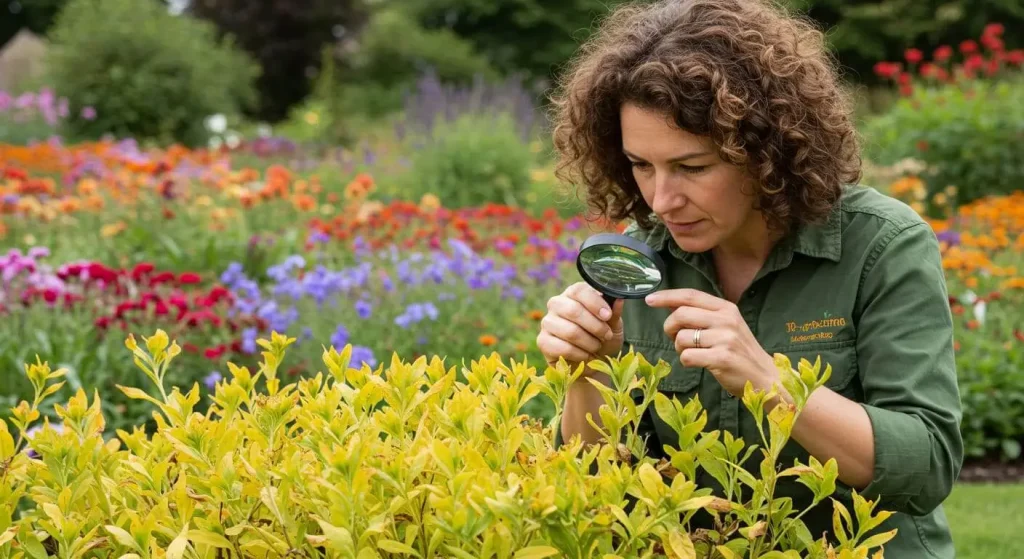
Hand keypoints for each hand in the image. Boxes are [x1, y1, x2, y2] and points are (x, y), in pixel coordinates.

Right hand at [536, 282, 624, 367]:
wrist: (592, 365)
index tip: (608, 316)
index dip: (595, 303)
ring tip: (597, 346)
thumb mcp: (614, 326)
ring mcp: (547, 322)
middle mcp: (557, 304)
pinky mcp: (543, 341)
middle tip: (606, 336)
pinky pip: (563, 347)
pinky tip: (585, 355)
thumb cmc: (602, 339)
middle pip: (573, 310)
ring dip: (589, 342)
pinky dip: (580, 354)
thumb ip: (614, 313)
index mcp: (574, 294)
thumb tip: (619, 299)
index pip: (579, 290)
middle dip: (595, 326)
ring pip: (570, 331)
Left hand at [645, 288, 776, 396]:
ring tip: (692, 353)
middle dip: (669, 327)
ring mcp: (725, 339)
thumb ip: (703, 315)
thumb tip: (671, 305)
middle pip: (681, 314)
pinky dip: (686, 361)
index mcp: (726, 308)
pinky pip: (687, 356)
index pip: (690, 295)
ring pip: (682, 338)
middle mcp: (726, 320)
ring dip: (679, 348)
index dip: (667, 296)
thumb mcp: (727, 326)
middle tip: (674, 338)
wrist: (765, 377)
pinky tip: (697, 363)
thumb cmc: (740, 352)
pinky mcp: (722, 358)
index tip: (649, 299)